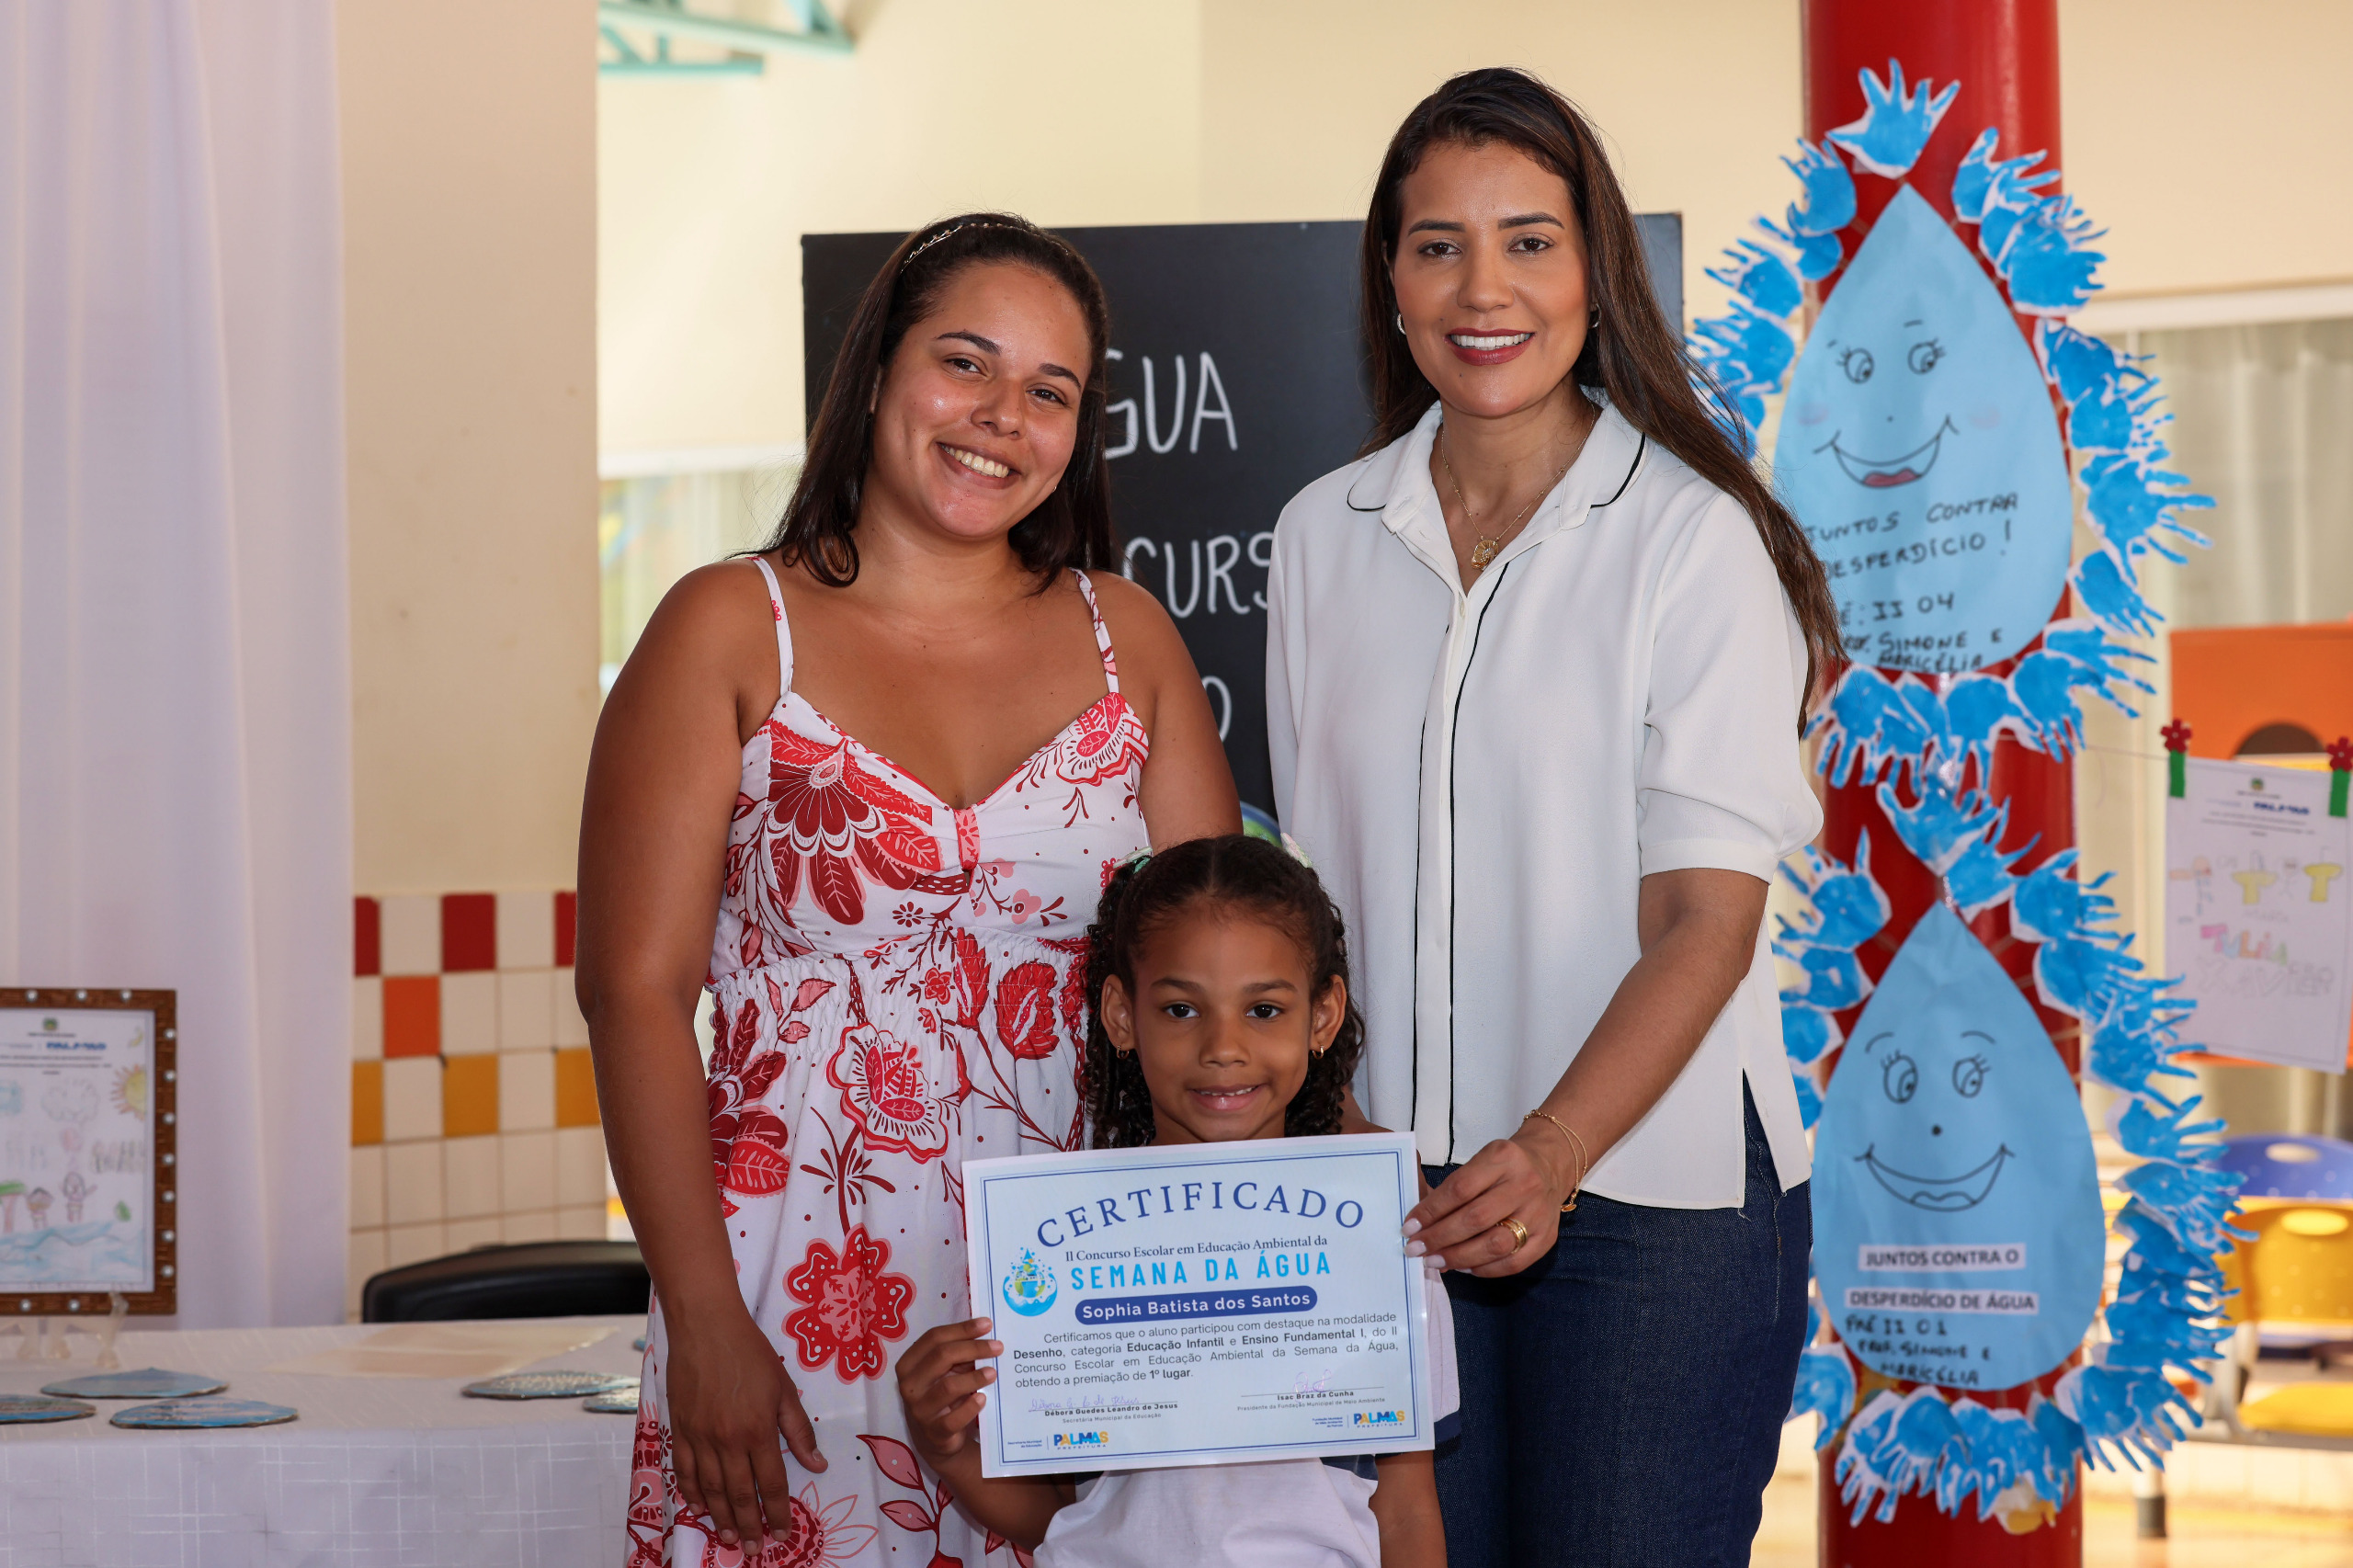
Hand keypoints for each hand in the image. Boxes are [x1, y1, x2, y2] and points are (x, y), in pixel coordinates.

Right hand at [665, 1305, 824, 1552]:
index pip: (772, 1482)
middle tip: (756, 1548)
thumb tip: (817, 1465)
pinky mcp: (680, 1428)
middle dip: (750, 1524)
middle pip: (740, 1493)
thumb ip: (798, 1430)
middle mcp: (728, 1440)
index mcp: (758, 1430)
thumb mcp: (784, 1388)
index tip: (783, 1533)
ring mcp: (700, 1436)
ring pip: (711, 1488)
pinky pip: (685, 1469)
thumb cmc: (750, 1351)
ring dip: (721, 1517)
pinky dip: (691, 1492)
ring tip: (730, 1538)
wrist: (706, 1326)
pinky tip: (699, 1507)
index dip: (779, 1511)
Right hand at [896, 1317, 1001, 1464]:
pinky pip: (953, 1419)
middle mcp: (909, 1384)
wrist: (936, 1439)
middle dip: (973, 1348)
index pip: (934, 1337)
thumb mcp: (945, 1371)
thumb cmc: (942, 1394)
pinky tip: (983, 1399)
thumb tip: (987, 1333)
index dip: (962, 1328)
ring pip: (948, 1386)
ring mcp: (919, 1410)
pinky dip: (970, 1407)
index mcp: (909, 1363)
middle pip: (941, 1356)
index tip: (988, 1324)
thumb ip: (958, 1354)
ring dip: (974, 1377)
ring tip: (993, 1372)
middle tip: (998, 1347)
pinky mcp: (934, 1432)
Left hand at [1403, 1128, 1572, 1278]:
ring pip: (1495, 1244)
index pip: (1459, 1188)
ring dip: (1459, 1257)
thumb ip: (1453, 1188)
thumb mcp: (1480, 1161)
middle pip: (1476, 1218)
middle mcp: (1524, 1185)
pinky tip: (1464, 1267)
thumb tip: (1421, 1225)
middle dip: (1440, 1238)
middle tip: (1416, 1249)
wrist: (1548, 1166)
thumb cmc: (1504, 1167)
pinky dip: (1484, 1269)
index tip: (1409, 1227)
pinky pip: (1513, 1263)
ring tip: (1436, 1261)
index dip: (1430, 1211)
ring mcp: (1538, 1213)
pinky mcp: (1546, 1238)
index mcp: (1502, 1158)